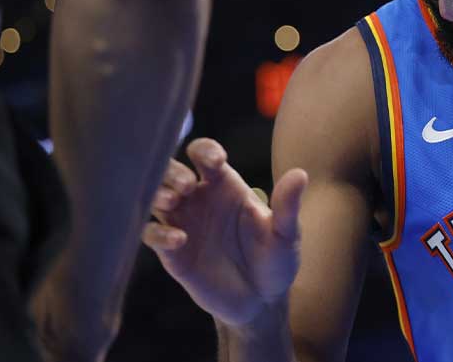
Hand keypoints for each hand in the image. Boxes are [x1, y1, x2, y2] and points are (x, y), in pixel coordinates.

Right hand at [143, 138, 307, 327]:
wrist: (262, 302)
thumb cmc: (275, 260)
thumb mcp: (286, 234)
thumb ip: (288, 206)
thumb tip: (300, 174)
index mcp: (225, 185)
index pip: (204, 154)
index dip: (205, 150)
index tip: (215, 161)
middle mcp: (199, 199)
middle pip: (171, 171)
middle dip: (174, 172)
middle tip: (188, 185)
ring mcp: (183, 224)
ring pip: (154, 197)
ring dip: (158, 194)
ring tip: (174, 201)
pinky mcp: (173, 253)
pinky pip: (151, 234)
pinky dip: (158, 233)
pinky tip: (179, 239)